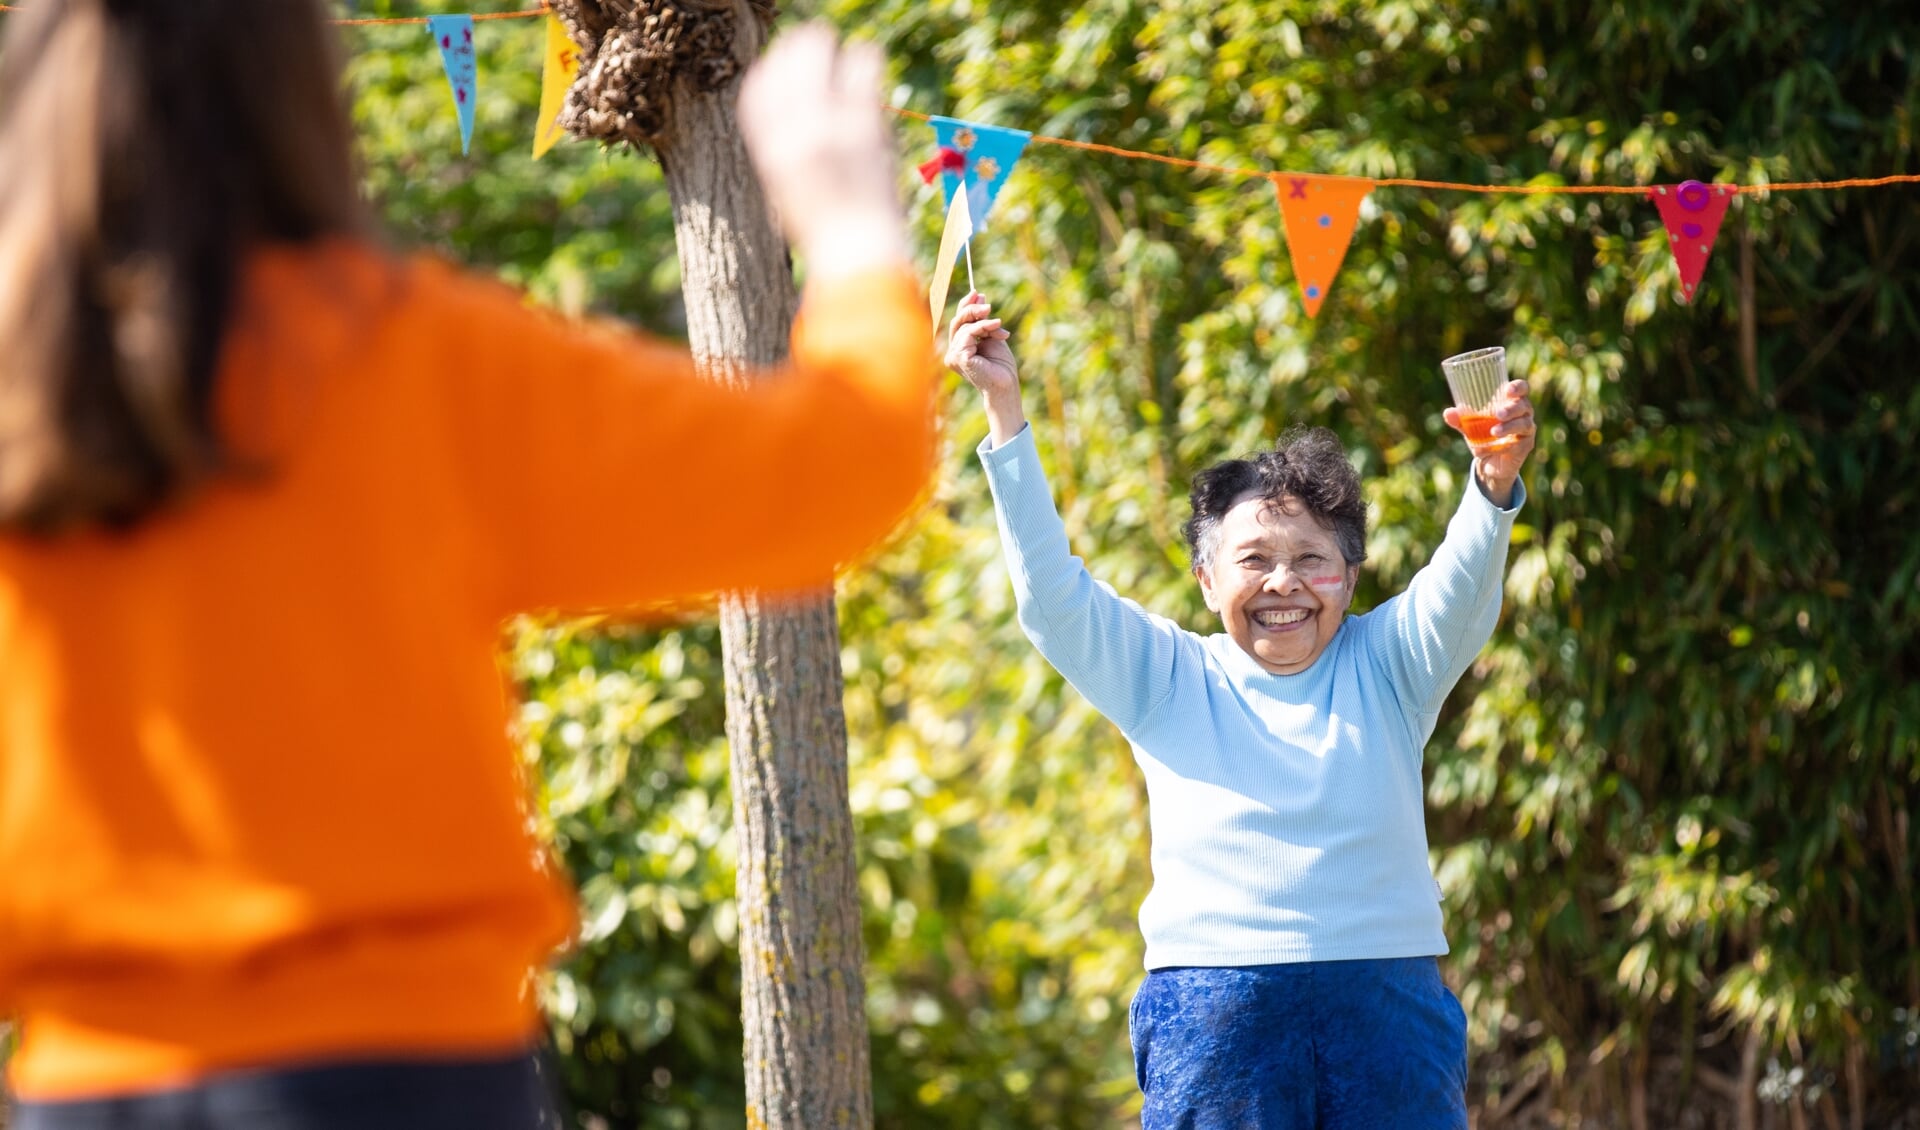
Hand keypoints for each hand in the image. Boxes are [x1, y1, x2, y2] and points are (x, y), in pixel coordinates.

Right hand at [737, 26, 906, 278]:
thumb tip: (797, 120)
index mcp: (769, 152)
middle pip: (786, 62)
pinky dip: (865, 59)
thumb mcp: (788, 194)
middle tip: (817, 44)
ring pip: (822, 55)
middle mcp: (793, 132)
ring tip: (845, 54)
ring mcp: (828, 125)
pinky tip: (869, 59)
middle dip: (800, 48)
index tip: (782, 63)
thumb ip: (787, 153)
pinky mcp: (865, 124)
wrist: (858, 255)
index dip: (770, 71)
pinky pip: (861, 69)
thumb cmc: (826, 234)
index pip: (758, 90)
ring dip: (832, 49)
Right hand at [944, 293, 1025, 445]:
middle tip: (988, 304)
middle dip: (972, 309)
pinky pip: (968, 334)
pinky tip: (997, 328)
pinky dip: (983, 327)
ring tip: (999, 324)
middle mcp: (952, 352)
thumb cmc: (1001, 366)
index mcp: (959, 348)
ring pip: (963, 327)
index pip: (958, 323)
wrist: (1006, 386)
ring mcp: (953, 356)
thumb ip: (983, 321)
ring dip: (984, 321)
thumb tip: (979, 297)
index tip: (977, 293)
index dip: (965, 306)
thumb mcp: (992, 336)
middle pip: (957, 321)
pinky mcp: (958, 358)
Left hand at [1444, 379, 1535, 506]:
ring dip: (1508, 427)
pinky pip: (1515, 445)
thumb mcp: (1470, 427)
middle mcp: (1524, 413)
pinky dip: (1498, 447)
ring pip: (1523, 425)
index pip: (1522, 388)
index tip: (1507, 390)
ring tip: (1493, 432)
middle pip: (1524, 406)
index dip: (1518, 387)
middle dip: (1511, 409)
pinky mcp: (1525, 446)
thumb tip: (1448, 413)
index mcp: (1512, 402)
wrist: (1490, 462)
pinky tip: (1482, 451)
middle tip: (1498, 414)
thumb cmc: (1483, 435)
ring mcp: (1527, 430)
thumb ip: (1461, 420)